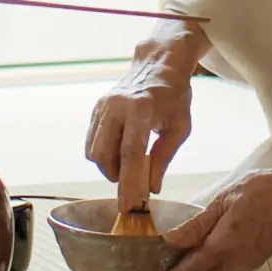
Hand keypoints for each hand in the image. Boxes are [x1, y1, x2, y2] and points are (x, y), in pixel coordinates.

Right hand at [85, 19, 207, 212]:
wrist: (158, 65)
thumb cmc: (174, 96)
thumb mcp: (180, 128)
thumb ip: (164, 158)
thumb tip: (151, 187)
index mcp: (141, 109)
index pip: (130, 154)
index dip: (127, 183)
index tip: (127, 205)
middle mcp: (116, 106)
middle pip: (104, 156)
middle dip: (117, 177)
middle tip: (134, 182)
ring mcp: (102, 106)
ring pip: (93, 151)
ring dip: (109, 167)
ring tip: (129, 164)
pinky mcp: (95, 109)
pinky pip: (91, 142)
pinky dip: (103, 154)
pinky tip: (120, 151)